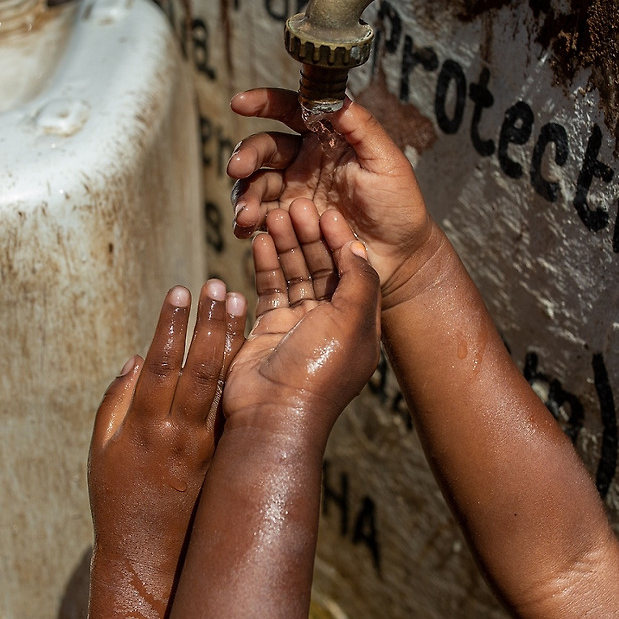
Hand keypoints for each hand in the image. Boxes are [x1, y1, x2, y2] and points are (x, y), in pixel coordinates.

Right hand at [85, 280, 245, 618]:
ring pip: (220, 381)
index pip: (160, 363)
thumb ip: (118, 401)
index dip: (171, 325)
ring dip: (230, 340)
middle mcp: (178, 430)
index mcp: (144, 425)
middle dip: (208, 322)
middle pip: (197, 366)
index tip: (179, 290)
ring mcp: (204, 442)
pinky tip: (246, 342)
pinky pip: (230, 403)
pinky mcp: (220, 452)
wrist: (146, 550)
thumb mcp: (103, 447)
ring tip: (240, 302)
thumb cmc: (116, 495)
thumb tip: (139, 357)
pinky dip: (237, 370)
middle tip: (219, 284)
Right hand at [221, 200, 380, 451]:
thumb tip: (357, 248)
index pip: (352, 270)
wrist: (273, 413)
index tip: (328, 210)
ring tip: (274, 214)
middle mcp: (330, 323)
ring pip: (294, 274)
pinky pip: (268, 289)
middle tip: (296, 205)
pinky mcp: (269, 330)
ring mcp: (298, 326)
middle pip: (321, 267)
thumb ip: (359, 281)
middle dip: (310, 236)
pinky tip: (258, 240)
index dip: (341, 239)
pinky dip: (264, 265)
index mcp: (359, 323)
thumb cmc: (318, 371)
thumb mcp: (353, 322)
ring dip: (286, 245)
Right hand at [228, 88, 442, 308]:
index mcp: (327, 138)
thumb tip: (332, 95)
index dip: (265, 102)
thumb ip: (361, 126)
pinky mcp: (289, 224)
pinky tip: (244, 229)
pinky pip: (259, 217)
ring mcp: (293, 193)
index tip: (241, 103)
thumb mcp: (387, 161)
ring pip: (256, 183)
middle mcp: (304, 161)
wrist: (400, 256)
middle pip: (265, 148)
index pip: (291, 111)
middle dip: (247, 155)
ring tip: (246, 215)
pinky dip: (246, 221)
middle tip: (237, 168)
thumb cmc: (399, 205)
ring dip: (244, 194)